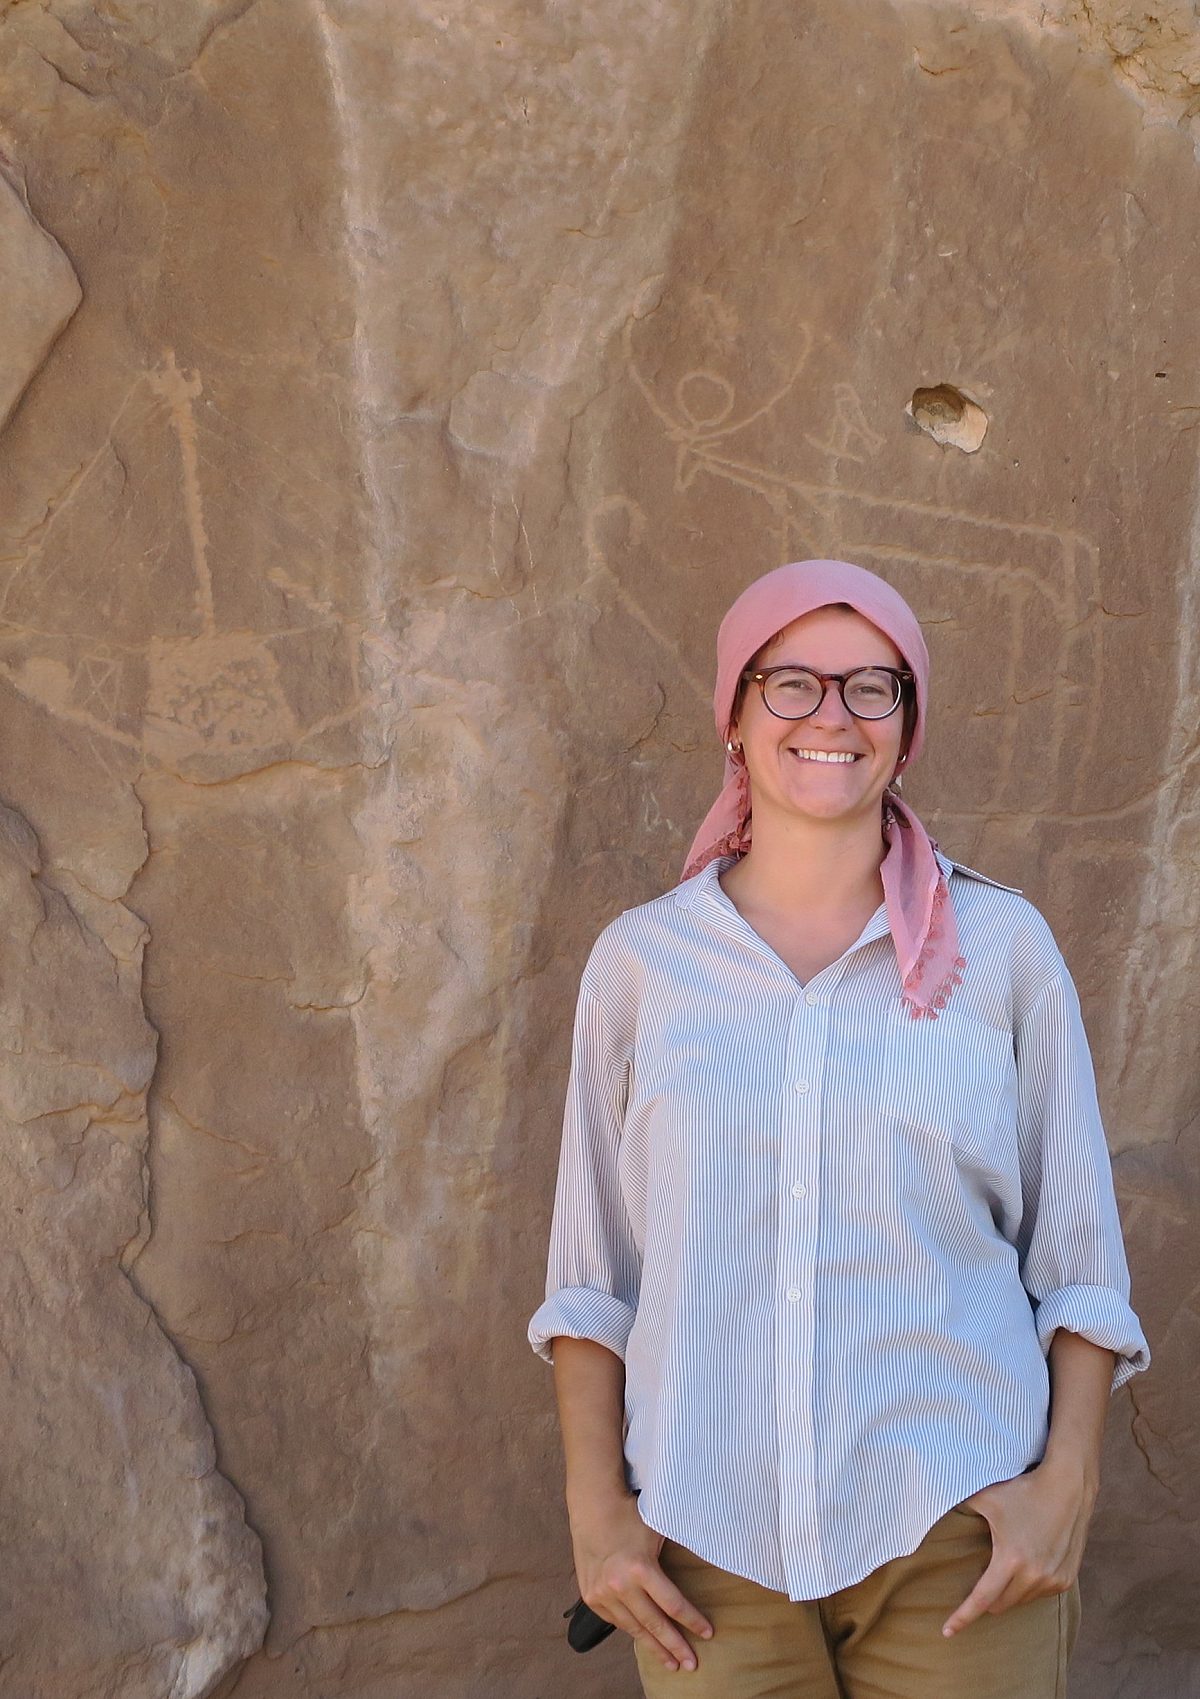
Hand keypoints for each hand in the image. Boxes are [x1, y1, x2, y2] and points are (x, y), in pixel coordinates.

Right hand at [568, 1488, 714, 1670]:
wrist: (593, 1506)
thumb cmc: (630, 1514)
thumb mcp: (659, 1530)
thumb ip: (676, 1552)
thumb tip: (706, 1563)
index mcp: (640, 1568)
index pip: (673, 1604)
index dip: (692, 1621)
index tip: (708, 1633)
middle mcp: (620, 1585)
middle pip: (654, 1624)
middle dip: (675, 1646)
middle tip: (691, 1665)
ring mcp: (602, 1594)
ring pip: (634, 1628)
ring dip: (654, 1647)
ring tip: (671, 1663)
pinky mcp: (591, 1597)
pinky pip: (616, 1621)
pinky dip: (632, 1630)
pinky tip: (645, 1639)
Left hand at [941, 1461, 1096, 1637]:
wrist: (1068, 1487)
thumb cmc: (1023, 1490)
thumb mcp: (987, 1497)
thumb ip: (959, 1505)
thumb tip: (929, 1504)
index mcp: (1010, 1559)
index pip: (981, 1599)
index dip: (962, 1617)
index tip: (947, 1632)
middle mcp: (1033, 1576)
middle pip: (999, 1604)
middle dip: (986, 1597)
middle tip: (981, 1575)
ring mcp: (1052, 1580)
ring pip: (1020, 1600)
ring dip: (1008, 1591)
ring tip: (1008, 1561)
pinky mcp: (1065, 1580)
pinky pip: (1039, 1594)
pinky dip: (1028, 1586)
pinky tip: (1027, 1564)